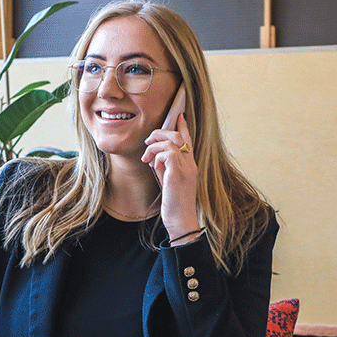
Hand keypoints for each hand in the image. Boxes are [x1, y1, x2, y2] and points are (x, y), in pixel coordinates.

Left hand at [141, 111, 199, 239]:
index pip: (188, 139)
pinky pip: (168, 153)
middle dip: (160, 133)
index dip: (182, 126)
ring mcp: (186, 168)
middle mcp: (191, 164)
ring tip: (146, 156)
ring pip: (172, 141)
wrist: (181, 221)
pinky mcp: (178, 174)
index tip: (178, 116)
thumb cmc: (174, 204)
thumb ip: (165, 167)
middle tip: (147, 142)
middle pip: (178, 135)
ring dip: (154, 145)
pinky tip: (153, 165)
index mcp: (190, 165)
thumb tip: (156, 157)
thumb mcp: (169, 181)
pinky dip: (157, 155)